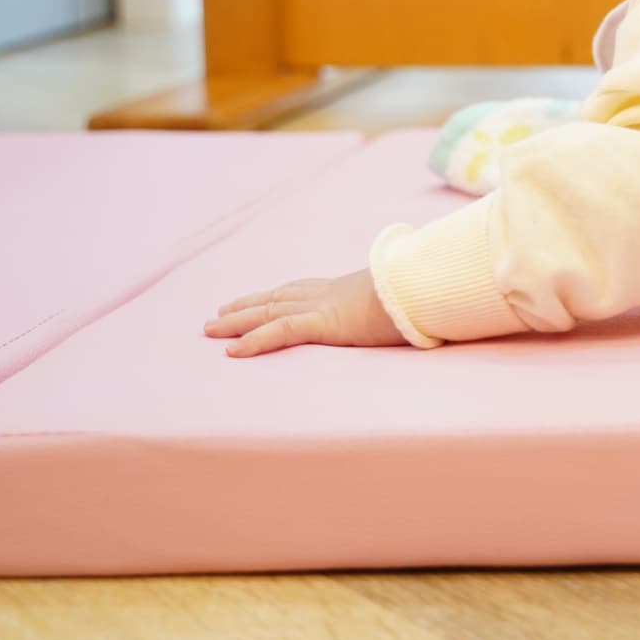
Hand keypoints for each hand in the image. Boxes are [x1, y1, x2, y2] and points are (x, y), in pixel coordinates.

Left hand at [204, 269, 406, 356]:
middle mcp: (329, 294)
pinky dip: (254, 340)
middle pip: (277, 298)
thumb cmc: (425, 294)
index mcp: (346, 290)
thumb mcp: (406, 300)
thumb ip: (399, 304)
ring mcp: (324, 307)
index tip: (257, 298)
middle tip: (219, 314)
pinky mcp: (325, 323)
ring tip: (210, 329)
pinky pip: (281, 332)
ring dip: (237, 321)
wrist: (429, 288)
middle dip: (247, 306)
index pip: (302, 289)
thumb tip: (417, 307)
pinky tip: (232, 351)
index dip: (275, 294)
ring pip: (269, 312)